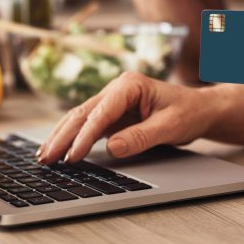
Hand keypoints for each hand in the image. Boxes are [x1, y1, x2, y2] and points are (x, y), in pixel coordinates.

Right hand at [37, 72, 213, 163]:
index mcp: (130, 85)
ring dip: (61, 137)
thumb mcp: (170, 126)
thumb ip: (141, 137)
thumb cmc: (188, 113)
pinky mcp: (111, 114)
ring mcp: (111, 100)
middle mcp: (116, 89)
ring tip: (43, 156)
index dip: (85, 136)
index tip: (73, 156)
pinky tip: (58, 150)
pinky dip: (71, 138)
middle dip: (62, 137)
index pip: (101, 113)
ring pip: (79, 118)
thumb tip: (113, 147)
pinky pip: (86, 125)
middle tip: (46, 158)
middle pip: (82, 114)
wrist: (199, 110)